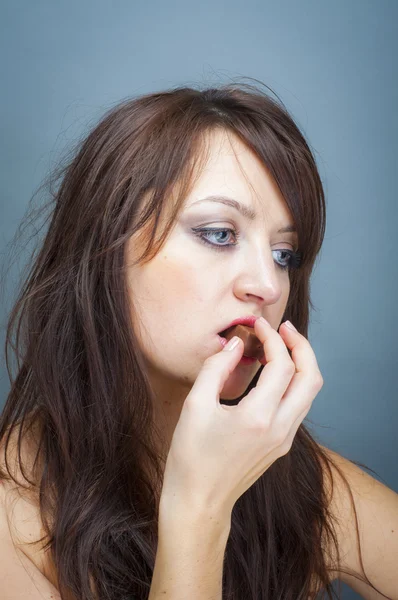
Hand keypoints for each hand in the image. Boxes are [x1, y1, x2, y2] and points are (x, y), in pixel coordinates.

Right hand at [161, 318, 323, 515]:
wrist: (199, 501)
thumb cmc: (190, 456)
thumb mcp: (195, 406)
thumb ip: (216, 368)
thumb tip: (235, 344)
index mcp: (259, 417)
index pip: (282, 365)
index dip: (272, 338)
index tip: (257, 324)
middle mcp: (280, 428)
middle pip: (311, 377)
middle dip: (301, 346)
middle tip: (283, 328)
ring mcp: (284, 439)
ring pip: (310, 392)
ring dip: (302, 363)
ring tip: (281, 344)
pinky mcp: (281, 445)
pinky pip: (299, 406)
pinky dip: (294, 382)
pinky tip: (274, 373)